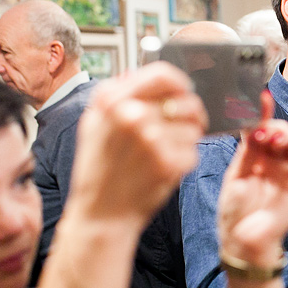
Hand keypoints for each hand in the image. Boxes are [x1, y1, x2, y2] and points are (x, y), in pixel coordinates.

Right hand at [66, 61, 206, 229]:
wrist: (101, 214)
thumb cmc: (99, 170)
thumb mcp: (94, 125)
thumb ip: (116, 96)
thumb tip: (137, 73)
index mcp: (112, 100)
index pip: (163, 74)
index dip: (180, 83)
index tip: (184, 92)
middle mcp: (131, 114)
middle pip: (186, 101)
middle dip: (190, 115)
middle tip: (182, 128)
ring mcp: (151, 139)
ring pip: (193, 128)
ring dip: (186, 141)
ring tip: (164, 154)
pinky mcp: (168, 163)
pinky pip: (193, 152)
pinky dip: (183, 162)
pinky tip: (163, 170)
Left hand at [218, 91, 287, 266]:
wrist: (242, 240)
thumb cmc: (234, 210)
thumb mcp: (235, 175)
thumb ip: (247, 149)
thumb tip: (253, 120)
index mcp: (258, 155)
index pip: (266, 126)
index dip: (265, 113)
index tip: (261, 100)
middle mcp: (277, 161)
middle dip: (280, 128)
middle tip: (268, 135)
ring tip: (278, 144)